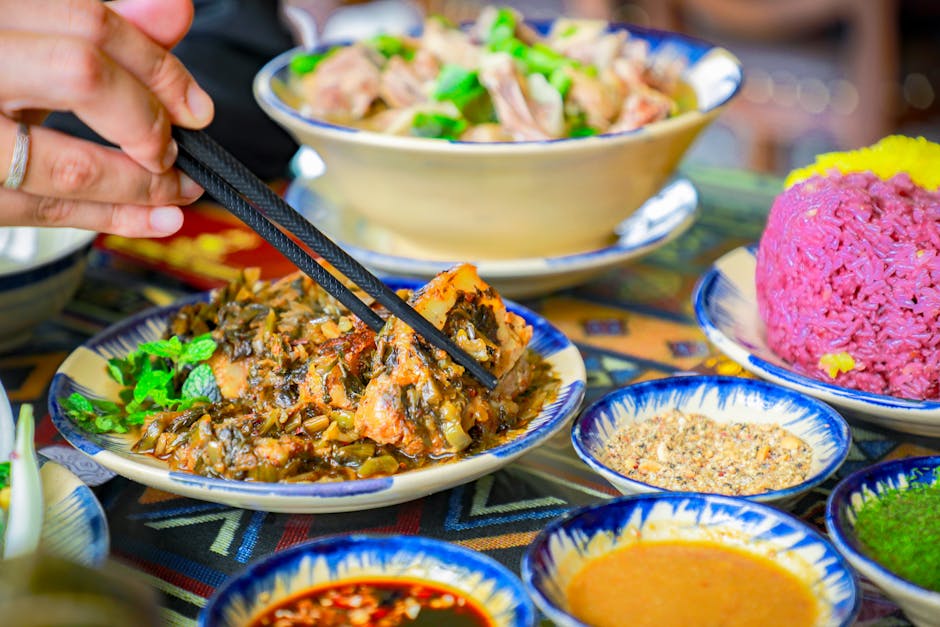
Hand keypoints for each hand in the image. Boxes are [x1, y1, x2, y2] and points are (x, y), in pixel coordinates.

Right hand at [0, 0, 213, 236]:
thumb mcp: (24, 42)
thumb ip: (94, 27)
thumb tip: (175, 10)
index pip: (88, 22)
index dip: (158, 67)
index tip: (195, 105)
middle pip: (82, 74)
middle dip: (148, 119)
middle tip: (174, 145)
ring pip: (67, 163)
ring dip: (142, 186)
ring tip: (179, 190)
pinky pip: (47, 210)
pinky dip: (114, 218)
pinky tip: (157, 218)